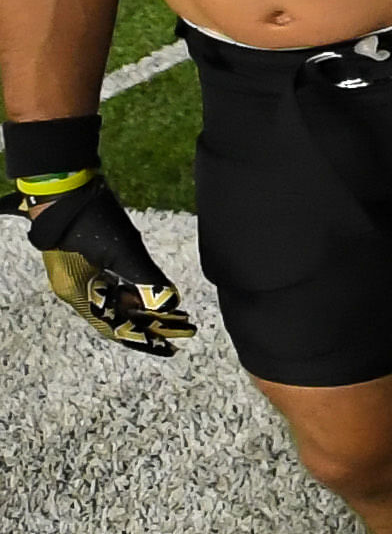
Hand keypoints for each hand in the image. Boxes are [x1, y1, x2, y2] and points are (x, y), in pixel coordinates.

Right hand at [26, 176, 190, 356]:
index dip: (143, 339)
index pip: (114, 327)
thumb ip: (146, 279)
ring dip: (147, 310)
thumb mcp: (123, 251)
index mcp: (77, 293)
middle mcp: (76, 290)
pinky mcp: (89, 264)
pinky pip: (116, 288)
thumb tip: (171, 302)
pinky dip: (138, 294)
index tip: (172, 346)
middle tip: (185, 330)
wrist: (65, 187)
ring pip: (118, 303)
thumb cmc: (89, 219)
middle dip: (151, 325)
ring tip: (179, 315)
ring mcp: (81, 277)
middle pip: (117, 318)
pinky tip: (159, 295)